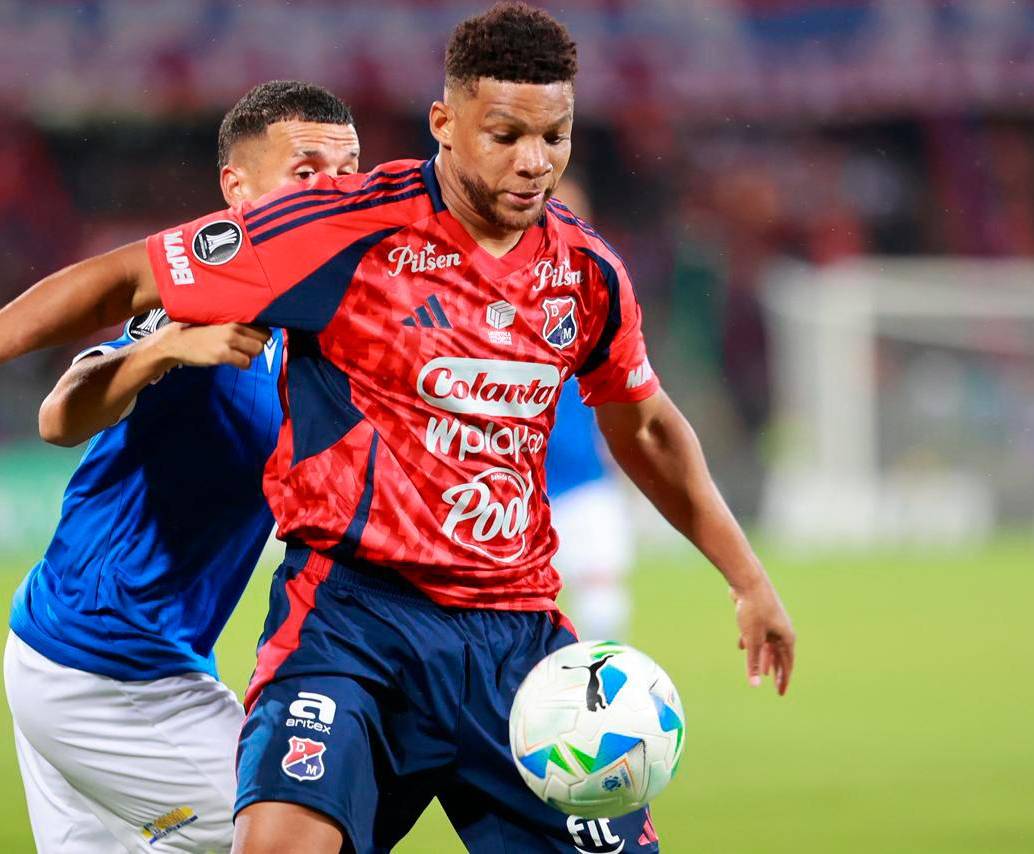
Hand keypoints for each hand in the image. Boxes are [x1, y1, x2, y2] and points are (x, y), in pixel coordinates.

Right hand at [151, 322, 270, 369]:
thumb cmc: (196, 331)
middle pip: (264, 337)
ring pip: (257, 350)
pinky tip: (233, 361)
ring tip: (238, 354)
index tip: (255, 337)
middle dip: (258, 344)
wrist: (174, 342)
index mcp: (232, 316)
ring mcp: (228, 340)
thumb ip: (235, 323)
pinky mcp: (222, 354)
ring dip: (251, 355)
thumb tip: (257, 329)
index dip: (261, 333)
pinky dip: (243, 364)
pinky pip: (246, 362)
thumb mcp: (216, 320)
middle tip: (246, 348)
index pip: (262, 323)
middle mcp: (233, 326)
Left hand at [730, 577, 794, 695]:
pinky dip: (751, 642)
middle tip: (775, 686)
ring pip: (768, 645)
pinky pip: (757, 633)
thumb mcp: (752, 639)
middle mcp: (782, 629)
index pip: (787, 664)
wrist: (748, 580)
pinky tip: (741, 646)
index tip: (780, 693)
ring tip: (762, 671)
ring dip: (764, 657)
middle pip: (779, 655)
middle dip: (776, 671)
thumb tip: (755, 685)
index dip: (784, 680)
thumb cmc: (753, 609)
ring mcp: (771, 621)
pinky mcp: (760, 614)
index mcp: (786, 637)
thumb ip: (753, 663)